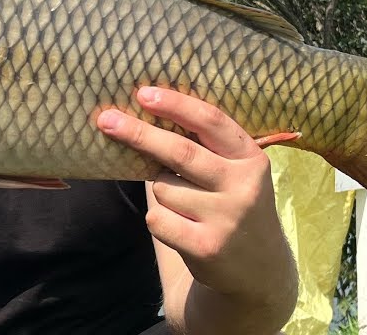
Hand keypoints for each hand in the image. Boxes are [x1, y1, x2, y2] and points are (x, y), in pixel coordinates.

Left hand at [97, 87, 296, 309]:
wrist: (259, 272)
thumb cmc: (231, 208)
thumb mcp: (233, 174)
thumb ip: (202, 149)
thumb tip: (145, 116)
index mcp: (251, 158)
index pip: (211, 122)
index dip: (176, 105)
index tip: (143, 93)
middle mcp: (243, 186)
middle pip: (180, 152)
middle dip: (140, 134)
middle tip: (107, 120)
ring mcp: (226, 218)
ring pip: (163, 187)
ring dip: (160, 190)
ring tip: (186, 206)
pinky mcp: (206, 247)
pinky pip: (157, 218)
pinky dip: (158, 219)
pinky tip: (182, 228)